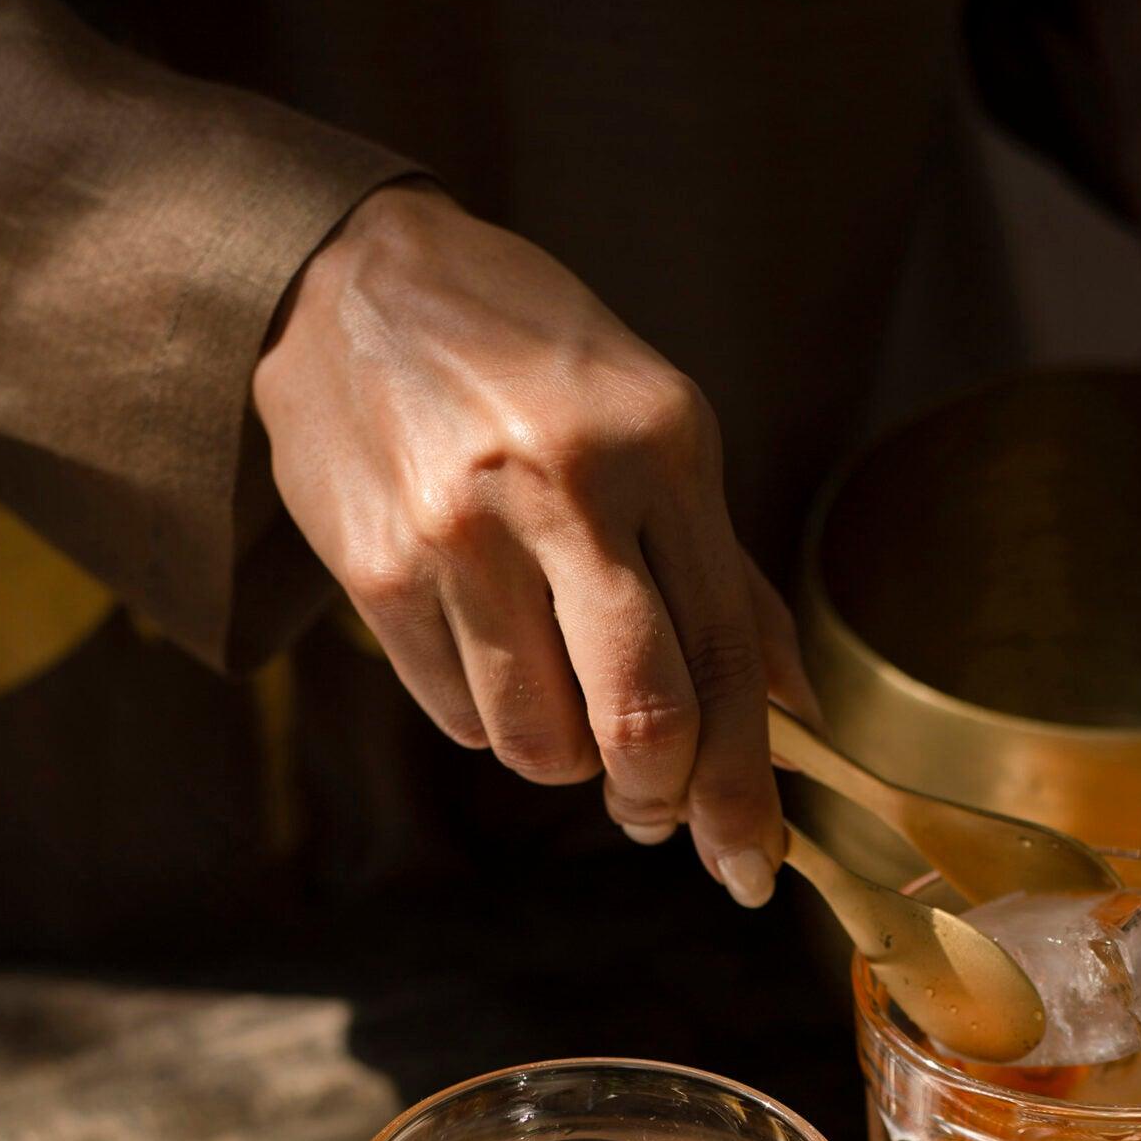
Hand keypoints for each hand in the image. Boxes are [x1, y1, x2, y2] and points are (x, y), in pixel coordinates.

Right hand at [253, 184, 814, 901]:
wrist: (348, 278)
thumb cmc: (529, 361)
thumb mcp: (653, 426)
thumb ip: (722, 572)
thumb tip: (792, 710)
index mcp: (662, 446)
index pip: (726, 657)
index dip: (743, 785)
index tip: (750, 861)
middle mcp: (566, 487)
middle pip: (643, 720)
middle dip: (661, 799)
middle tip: (653, 814)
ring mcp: (462, 532)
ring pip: (541, 742)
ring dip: (565, 758)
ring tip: (558, 696)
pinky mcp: (378, 570)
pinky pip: (460, 716)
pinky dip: (491, 717)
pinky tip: (487, 646)